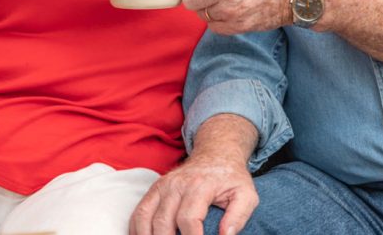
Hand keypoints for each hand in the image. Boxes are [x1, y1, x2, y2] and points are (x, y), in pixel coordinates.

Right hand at [130, 152, 257, 234]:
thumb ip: (239, 216)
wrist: (216, 154)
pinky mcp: (155, 189)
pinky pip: (139, 211)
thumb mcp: (246, 194)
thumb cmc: (231, 178)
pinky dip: (137, 230)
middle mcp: (177, 184)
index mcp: (200, 186)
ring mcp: (163, 186)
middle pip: (164, 222)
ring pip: (146, 217)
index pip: (188, 219)